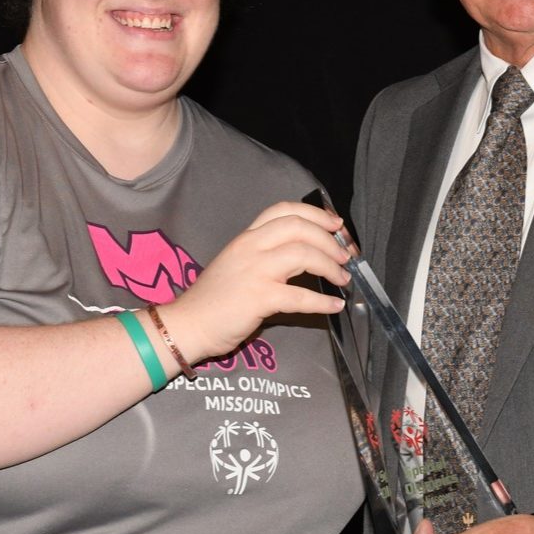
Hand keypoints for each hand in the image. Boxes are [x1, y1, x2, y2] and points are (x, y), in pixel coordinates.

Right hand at [162, 201, 350, 359]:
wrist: (187, 324)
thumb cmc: (214, 299)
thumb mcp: (238, 263)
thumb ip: (266, 255)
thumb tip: (307, 256)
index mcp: (247, 237)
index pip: (284, 209)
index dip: (315, 213)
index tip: (335, 224)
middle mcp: (251, 247)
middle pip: (299, 227)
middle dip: (329, 239)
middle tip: (345, 255)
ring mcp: (255, 271)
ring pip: (303, 255)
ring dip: (331, 266)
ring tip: (343, 279)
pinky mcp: (259, 297)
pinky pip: (300, 296)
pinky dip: (322, 301)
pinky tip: (334, 305)